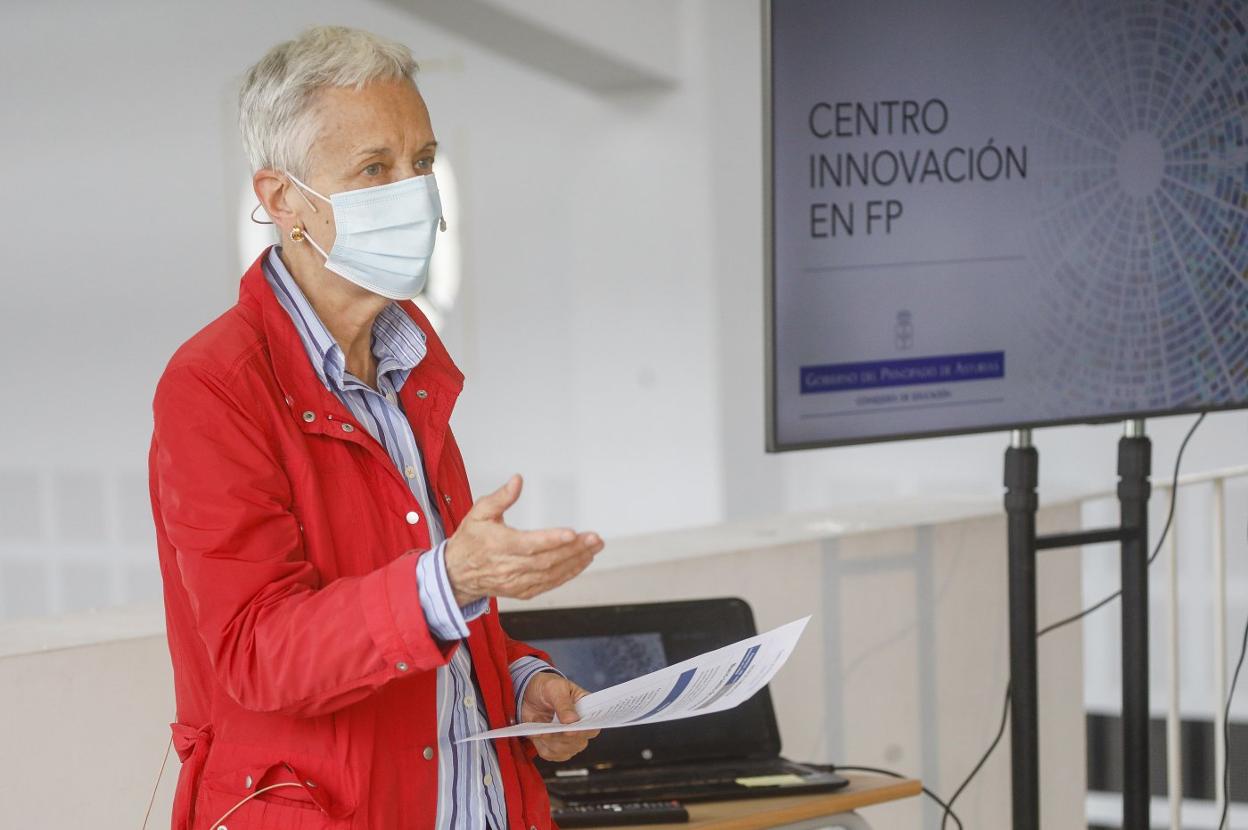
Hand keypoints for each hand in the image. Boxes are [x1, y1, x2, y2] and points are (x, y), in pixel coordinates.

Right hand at [444, 475, 603, 605]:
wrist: (457, 573)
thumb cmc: (470, 541)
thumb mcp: (479, 512)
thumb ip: (500, 497)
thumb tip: (517, 481)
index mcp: (499, 545)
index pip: (530, 544)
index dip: (552, 540)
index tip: (572, 534)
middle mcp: (509, 566)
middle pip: (546, 560)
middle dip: (574, 550)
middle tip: (594, 539)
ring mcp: (516, 581)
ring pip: (551, 574)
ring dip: (575, 562)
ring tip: (593, 549)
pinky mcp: (522, 591)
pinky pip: (549, 584)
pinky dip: (567, 575)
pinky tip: (580, 563)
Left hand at [521, 673, 599, 761]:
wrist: (530, 694)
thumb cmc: (549, 688)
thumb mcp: (556, 688)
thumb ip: (564, 704)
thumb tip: (572, 721)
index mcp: (588, 712)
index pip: (593, 728)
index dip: (583, 731)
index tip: (570, 730)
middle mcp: (581, 729)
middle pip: (578, 743)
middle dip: (561, 736)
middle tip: (548, 727)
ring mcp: (569, 741)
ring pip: (563, 750)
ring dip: (548, 739)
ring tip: (539, 723)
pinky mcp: (554, 748)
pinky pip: (549, 754)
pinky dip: (540, 743)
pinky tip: (536, 731)